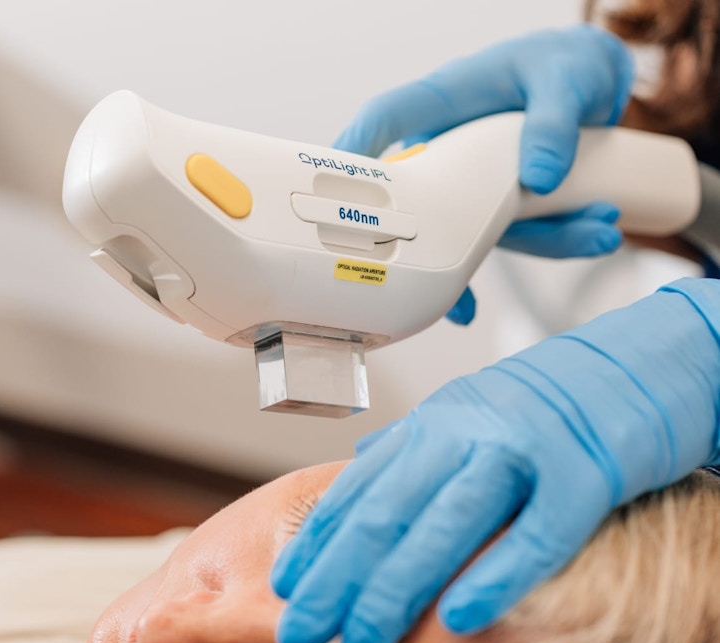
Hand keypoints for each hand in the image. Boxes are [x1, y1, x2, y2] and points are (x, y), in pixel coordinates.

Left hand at [272, 278, 719, 642]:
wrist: (643, 365)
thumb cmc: (550, 404)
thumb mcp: (468, 417)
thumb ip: (412, 447)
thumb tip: (359, 465)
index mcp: (434, 426)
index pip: (361, 489)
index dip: (320, 541)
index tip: (286, 588)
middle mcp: (466, 433)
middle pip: (388, 509)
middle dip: (336, 575)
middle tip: (300, 631)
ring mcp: (524, 450)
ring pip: (446, 522)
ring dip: (395, 585)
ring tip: (357, 641)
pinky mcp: (585, 473)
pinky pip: (537, 533)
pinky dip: (497, 576)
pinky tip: (459, 621)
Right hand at [333, 24, 633, 322]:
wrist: (596, 83)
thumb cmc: (564, 65)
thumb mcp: (565, 80)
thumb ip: (554, 124)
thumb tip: (541, 178)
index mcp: (443, 104)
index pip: (382, 124)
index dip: (349, 157)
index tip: (328, 192)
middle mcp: (447, 150)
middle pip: (420, 204)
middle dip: (433, 251)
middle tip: (450, 291)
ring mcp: (471, 185)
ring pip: (479, 231)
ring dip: (538, 241)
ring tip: (598, 229)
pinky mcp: (500, 207)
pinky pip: (521, 236)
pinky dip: (560, 242)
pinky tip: (596, 234)